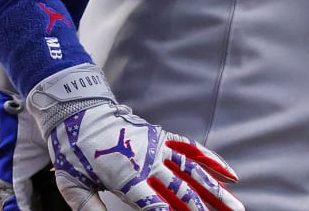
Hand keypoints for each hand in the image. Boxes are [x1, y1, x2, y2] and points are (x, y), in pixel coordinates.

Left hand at [26, 64, 241, 210]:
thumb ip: (89, 208)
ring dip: (217, 191)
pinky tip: (230, 174)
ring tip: (238, 208)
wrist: (74, 108)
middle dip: (204, 210)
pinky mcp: (160, 136)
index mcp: (126, 177)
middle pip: (183, 192)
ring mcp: (156, 147)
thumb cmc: (71, 149)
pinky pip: (190, 148)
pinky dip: (211, 160)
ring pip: (194, 172)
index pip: (156, 207)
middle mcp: (147, 162)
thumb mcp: (71, 184)